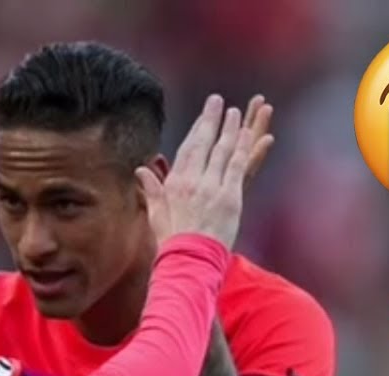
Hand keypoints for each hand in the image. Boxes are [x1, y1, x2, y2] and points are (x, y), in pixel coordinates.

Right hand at [136, 95, 273, 250]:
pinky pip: (237, 165)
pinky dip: (243, 148)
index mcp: (175, 184)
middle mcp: (192, 181)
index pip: (187, 149)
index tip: (203, 115)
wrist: (189, 260)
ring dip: (230, 129)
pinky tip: (248, 134)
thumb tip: (141, 171)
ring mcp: (212, 188)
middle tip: (218, 102)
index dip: (197, 129)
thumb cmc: (172, 241)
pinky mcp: (229, 196)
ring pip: (222, 151)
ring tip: (235, 113)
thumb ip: (152, 190)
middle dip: (212, 120)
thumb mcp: (157, 214)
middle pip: (204, 143)